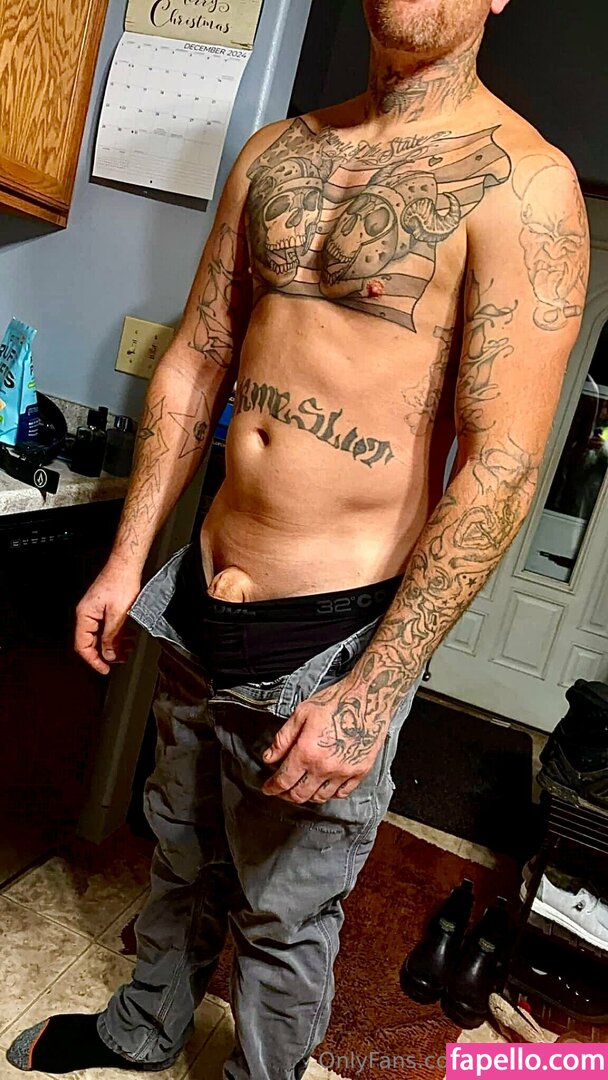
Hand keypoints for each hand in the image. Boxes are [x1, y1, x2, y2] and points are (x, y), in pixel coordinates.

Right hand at [75, 557, 141, 674]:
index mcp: (85, 615)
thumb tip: (108, 654)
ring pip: (100, 635)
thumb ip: (112, 636)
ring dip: (114, 644)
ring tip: (127, 649)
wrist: (126, 564)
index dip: (94, 660)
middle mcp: (86, 613)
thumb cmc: (121, 582)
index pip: (83, 646)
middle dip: (106, 653)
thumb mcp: (118, 614)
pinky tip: (127, 636)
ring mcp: (94, 610)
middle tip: (119, 660)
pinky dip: (116, 634)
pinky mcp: (103, 607)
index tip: (104, 669)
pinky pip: (106, 626)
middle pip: (91, 642)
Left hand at [261, 674, 387, 804]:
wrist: (368, 698)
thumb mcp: (301, 714)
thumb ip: (283, 739)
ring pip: (320, 797)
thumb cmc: (335, 701)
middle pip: (300, 794)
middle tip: (281, 790)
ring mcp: (344, 772)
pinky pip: (341, 793)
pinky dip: (329, 794)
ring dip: (307, 796)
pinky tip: (324, 787)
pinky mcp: (360, 772)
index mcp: (307, 752)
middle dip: (286, 795)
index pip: (284, 780)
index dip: (272, 787)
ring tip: (301, 788)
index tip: (268, 788)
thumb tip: (269, 758)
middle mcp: (324, 767)